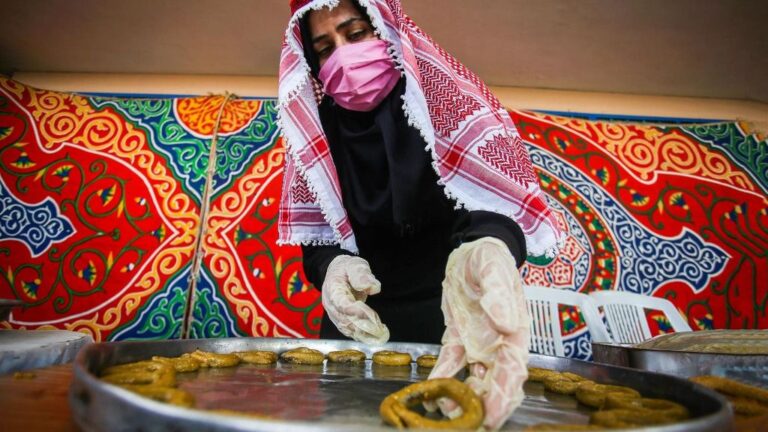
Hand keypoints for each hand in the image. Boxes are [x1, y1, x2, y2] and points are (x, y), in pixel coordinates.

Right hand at [322, 255, 389, 343]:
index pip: (342, 303)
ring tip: (380, 336)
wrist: (336, 273)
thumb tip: (371, 286)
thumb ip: (362, 274)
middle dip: (363, 326)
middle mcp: (330, 303)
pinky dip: (360, 335)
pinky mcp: (338, 319)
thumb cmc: (347, 268)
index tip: (372, 316)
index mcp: (333, 288)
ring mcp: (333, 313)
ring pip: (346, 327)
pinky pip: (348, 330)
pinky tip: (373, 337)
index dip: (356, 312)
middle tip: (380, 330)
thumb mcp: (355, 264)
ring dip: (363, 334)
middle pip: (344, 319)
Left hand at [428, 237, 529, 429]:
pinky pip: (452, 363)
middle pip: (495, 383)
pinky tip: (432, 390)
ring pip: (475, 379)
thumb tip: (505, 323)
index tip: (493, 416)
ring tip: (444, 409)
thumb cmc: (489, 258)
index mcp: (514, 330)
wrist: (471, 249)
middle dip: (485, 406)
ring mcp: (478, 342)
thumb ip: (498, 293)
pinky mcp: (458, 338)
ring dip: (463, 397)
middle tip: (468, 423)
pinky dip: (444, 376)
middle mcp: (498, 343)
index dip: (504, 395)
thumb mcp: (492, 268)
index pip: (512, 370)